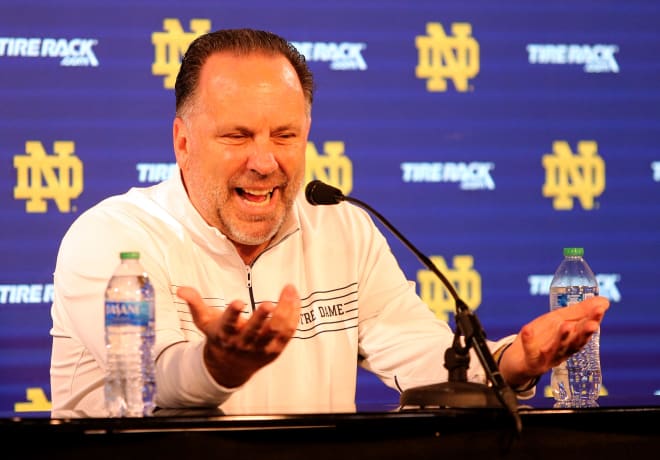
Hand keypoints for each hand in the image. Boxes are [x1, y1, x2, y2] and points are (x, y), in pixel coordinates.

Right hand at [177, 284, 300, 387]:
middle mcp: (243, 343)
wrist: (229, 367)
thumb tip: (181, 289)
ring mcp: (261, 348)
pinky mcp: (275, 350)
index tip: (238, 302)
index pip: (228, 324)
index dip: (232, 313)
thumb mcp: (204, 322)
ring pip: (276, 331)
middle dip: (262, 318)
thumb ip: (195, 304)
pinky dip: (293, 315)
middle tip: (269, 304)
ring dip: (285, 311)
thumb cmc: (219, 337)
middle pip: (255, 331)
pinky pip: (288, 332)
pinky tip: (294, 298)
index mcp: (225, 334)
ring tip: (289, 290)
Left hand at [499, 295, 609, 386]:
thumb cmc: (544, 337)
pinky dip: (529, 341)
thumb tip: (604, 301)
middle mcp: (563, 350)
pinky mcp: (532, 361)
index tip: (600, 309)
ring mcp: (548, 357)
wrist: (519, 359)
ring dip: (562, 337)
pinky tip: (527, 329)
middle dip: (584, 332)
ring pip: (556, 348)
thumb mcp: (560, 321)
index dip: (594, 320)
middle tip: (592, 324)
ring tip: (565, 325)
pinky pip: (530, 351)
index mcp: (572, 339)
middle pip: (575, 341)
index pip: (586, 330)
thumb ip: (580, 312)